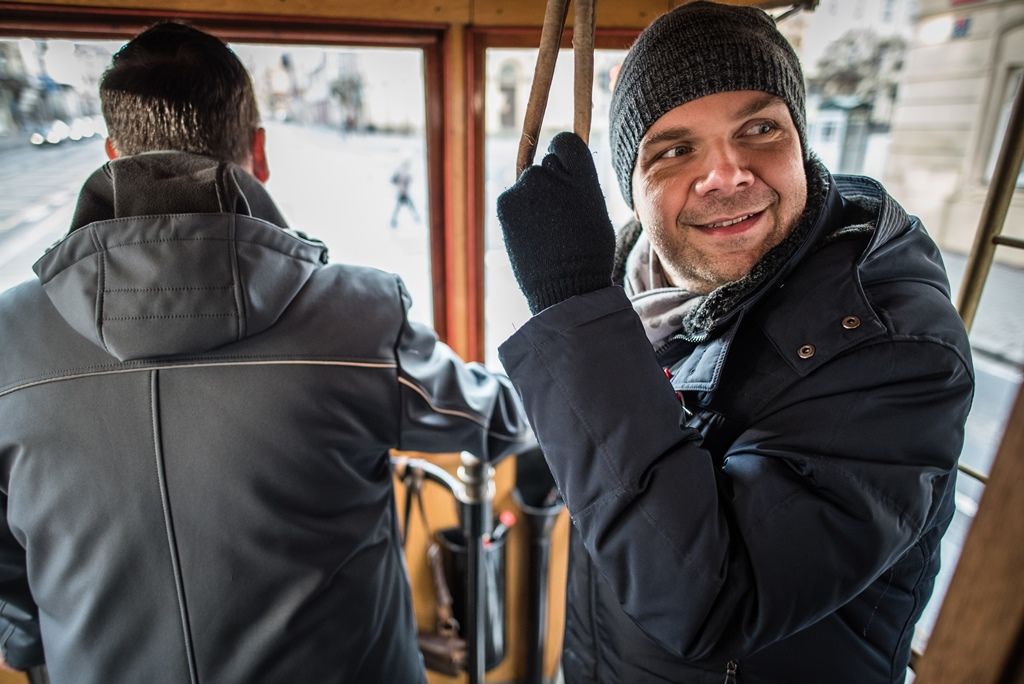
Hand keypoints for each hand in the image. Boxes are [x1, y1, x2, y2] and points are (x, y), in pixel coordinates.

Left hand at [497, 132, 614, 313]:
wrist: (565, 287)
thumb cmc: (587, 253)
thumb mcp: (594, 208)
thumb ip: (577, 182)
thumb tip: (557, 167)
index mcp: (581, 173)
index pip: (564, 142)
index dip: (564, 158)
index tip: (566, 178)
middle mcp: (552, 172)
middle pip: (544, 165)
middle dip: (549, 184)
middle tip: (559, 218)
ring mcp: (526, 187)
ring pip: (527, 183)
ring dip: (533, 200)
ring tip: (546, 232)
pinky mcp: (505, 202)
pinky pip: (512, 199)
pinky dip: (518, 213)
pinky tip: (530, 236)